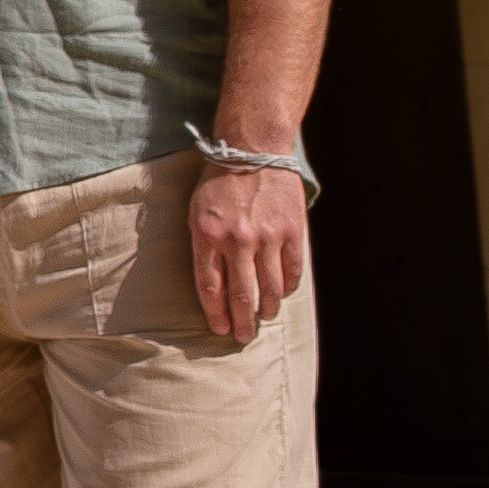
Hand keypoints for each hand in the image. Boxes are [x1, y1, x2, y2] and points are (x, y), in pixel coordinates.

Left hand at [191, 153, 311, 344]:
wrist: (254, 151)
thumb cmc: (218, 183)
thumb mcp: (196, 212)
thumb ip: (203, 248)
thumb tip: (212, 287)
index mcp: (208, 236)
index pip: (211, 288)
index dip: (216, 314)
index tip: (219, 329)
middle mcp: (238, 240)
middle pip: (242, 295)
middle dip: (243, 322)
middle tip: (243, 336)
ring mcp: (268, 237)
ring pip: (270, 289)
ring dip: (267, 309)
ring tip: (264, 317)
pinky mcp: (292, 232)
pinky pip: (291, 271)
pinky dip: (287, 288)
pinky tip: (282, 294)